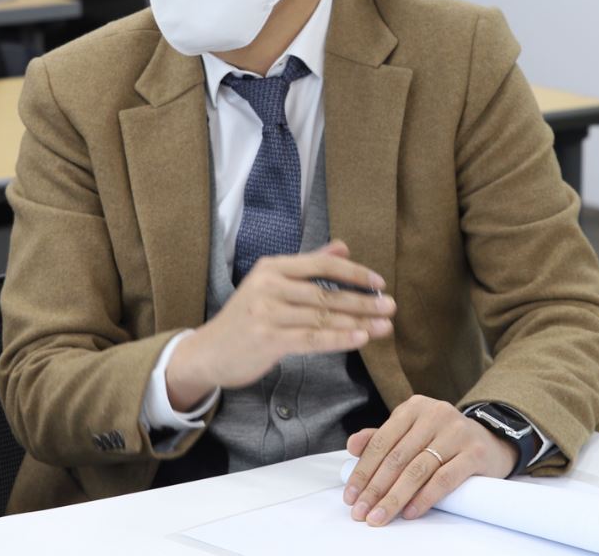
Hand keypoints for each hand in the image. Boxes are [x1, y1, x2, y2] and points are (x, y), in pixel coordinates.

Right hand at [166, 241, 394, 408]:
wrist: (207, 352)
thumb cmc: (246, 318)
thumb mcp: (270, 284)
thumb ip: (307, 265)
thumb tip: (343, 246)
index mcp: (272, 267)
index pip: (321, 264)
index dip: (354, 273)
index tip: (379, 283)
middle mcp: (269, 285)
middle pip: (326, 293)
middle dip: (363, 301)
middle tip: (391, 306)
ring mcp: (267, 313)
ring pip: (323, 317)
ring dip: (358, 322)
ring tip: (384, 326)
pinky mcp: (267, 339)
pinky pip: (312, 339)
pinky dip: (339, 339)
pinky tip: (361, 339)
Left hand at [342, 395, 518, 525]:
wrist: (490, 441)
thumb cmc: (442, 440)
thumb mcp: (412, 432)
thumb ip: (382, 438)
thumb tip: (351, 446)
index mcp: (414, 407)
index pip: (381, 441)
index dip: (363, 471)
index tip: (351, 497)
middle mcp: (435, 414)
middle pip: (397, 457)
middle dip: (375, 489)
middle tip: (362, 513)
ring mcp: (457, 432)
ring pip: (418, 469)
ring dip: (395, 497)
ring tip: (381, 516)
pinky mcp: (475, 452)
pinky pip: (445, 478)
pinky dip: (425, 497)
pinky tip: (411, 512)